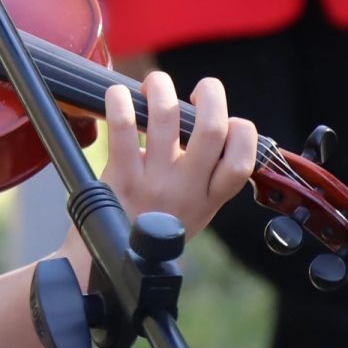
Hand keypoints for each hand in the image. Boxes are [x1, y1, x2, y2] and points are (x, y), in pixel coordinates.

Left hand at [58, 73, 256, 281]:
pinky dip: (121, 101)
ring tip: (156, 83)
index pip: (242, 162)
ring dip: (162, 87)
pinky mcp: (121, 177)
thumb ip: (204, 177)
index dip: (243, 132)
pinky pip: (124, 128)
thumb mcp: (192, 211)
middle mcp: (186, 190)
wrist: (105, 264)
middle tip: (202, 89)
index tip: (231, 120)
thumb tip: (208, 123)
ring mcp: (154, 182)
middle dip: (212, 94)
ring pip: (167, 117)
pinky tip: (118, 94)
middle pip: (212, 129)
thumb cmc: (149, 229)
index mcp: (209, 198)